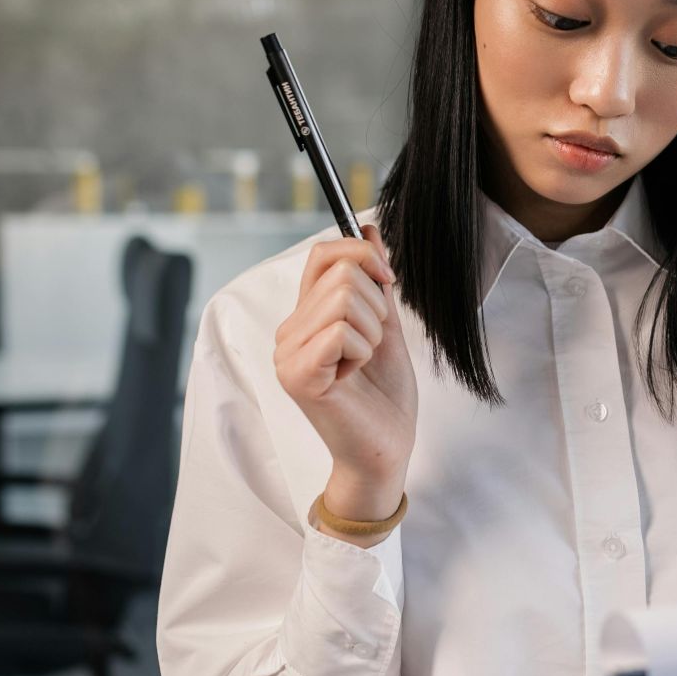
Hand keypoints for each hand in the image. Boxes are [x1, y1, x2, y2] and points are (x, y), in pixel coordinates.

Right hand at [273, 223, 417, 498]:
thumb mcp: (385, 325)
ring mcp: (288, 354)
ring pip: (346, 297)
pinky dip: (364, 351)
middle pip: (343, 273)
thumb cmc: (384, 395)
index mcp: (305, 317)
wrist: (386, 449)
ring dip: (373, 331)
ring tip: (363, 363)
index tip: (388, 281)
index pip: (323, 254)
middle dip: (378, 305)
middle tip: (372, 346)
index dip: (363, 255)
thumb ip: (375, 280)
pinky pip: (343, 331)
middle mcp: (288, 332)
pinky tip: (354, 377)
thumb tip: (368, 226)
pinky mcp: (298, 376)